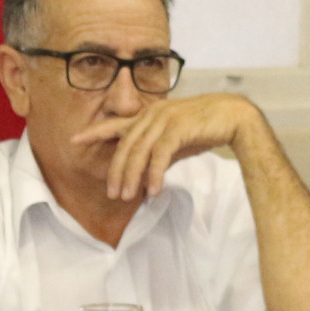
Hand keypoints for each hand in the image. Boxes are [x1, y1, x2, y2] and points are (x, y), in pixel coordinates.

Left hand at [79, 93, 267, 201]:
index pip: (116, 124)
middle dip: (117, 171)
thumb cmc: (207, 128)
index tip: (75, 140)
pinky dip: (155, 174)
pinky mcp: (178, 128)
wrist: (235, 117)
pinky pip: (160, 155)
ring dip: (132, 177)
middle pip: (126, 146)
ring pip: (139, 152)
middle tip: (113, 194)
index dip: (94, 132)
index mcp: (150, 114)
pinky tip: (153, 190)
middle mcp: (153, 114)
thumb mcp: (178, 141)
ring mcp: (164, 119)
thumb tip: (148, 174)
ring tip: (127, 197)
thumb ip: (160, 153)